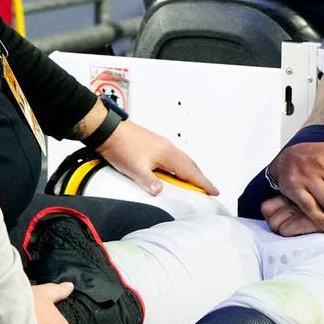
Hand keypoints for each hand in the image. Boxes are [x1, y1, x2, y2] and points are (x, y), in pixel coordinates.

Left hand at [96, 119, 218, 196]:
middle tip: (209, 189)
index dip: (203, 183)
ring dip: (191, 171)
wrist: (108, 130)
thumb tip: (161, 192)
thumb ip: (149, 181)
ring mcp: (162, 144)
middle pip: (190, 164)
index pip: (190, 171)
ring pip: (183, 160)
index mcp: (167, 154)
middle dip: (201, 178)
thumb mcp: (134, 169)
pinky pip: (175, 156)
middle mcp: (168, 148)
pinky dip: (181, 166)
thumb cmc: (120, 147)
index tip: (214, 191)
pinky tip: (175, 171)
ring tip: (195, 182)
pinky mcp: (155, 144)